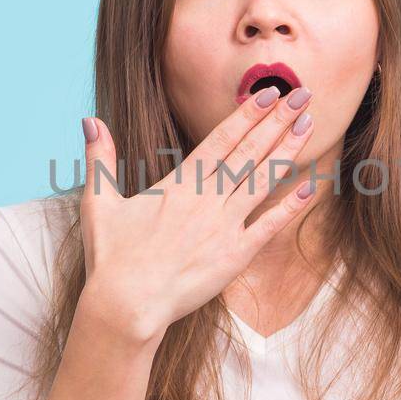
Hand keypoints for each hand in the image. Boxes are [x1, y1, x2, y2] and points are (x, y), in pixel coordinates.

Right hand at [75, 86, 319, 343]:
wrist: (127, 305)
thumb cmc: (111, 258)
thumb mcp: (99, 202)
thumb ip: (101, 159)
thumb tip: (90, 121)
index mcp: (179, 183)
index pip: (222, 139)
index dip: (248, 114)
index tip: (270, 93)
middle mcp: (206, 199)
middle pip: (249, 152)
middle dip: (277, 121)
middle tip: (303, 96)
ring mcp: (224, 227)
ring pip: (263, 181)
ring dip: (287, 152)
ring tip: (308, 125)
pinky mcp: (235, 256)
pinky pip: (268, 227)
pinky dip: (290, 207)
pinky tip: (310, 188)